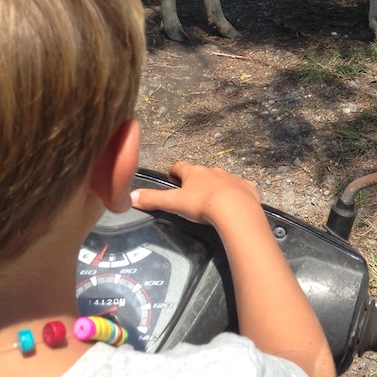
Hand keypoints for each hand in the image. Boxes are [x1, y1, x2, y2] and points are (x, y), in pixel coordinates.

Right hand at [130, 161, 261, 227]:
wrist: (236, 209)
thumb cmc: (201, 204)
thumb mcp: (174, 203)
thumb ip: (153, 200)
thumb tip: (130, 196)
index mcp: (194, 173)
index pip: (180, 167)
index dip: (174, 171)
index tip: (171, 176)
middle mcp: (212, 171)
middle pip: (200, 172)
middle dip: (195, 180)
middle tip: (190, 192)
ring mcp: (231, 177)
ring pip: (220, 178)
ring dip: (215, 186)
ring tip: (211, 199)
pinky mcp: (246, 187)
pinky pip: (239, 187)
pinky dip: (235, 193)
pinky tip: (234, 202)